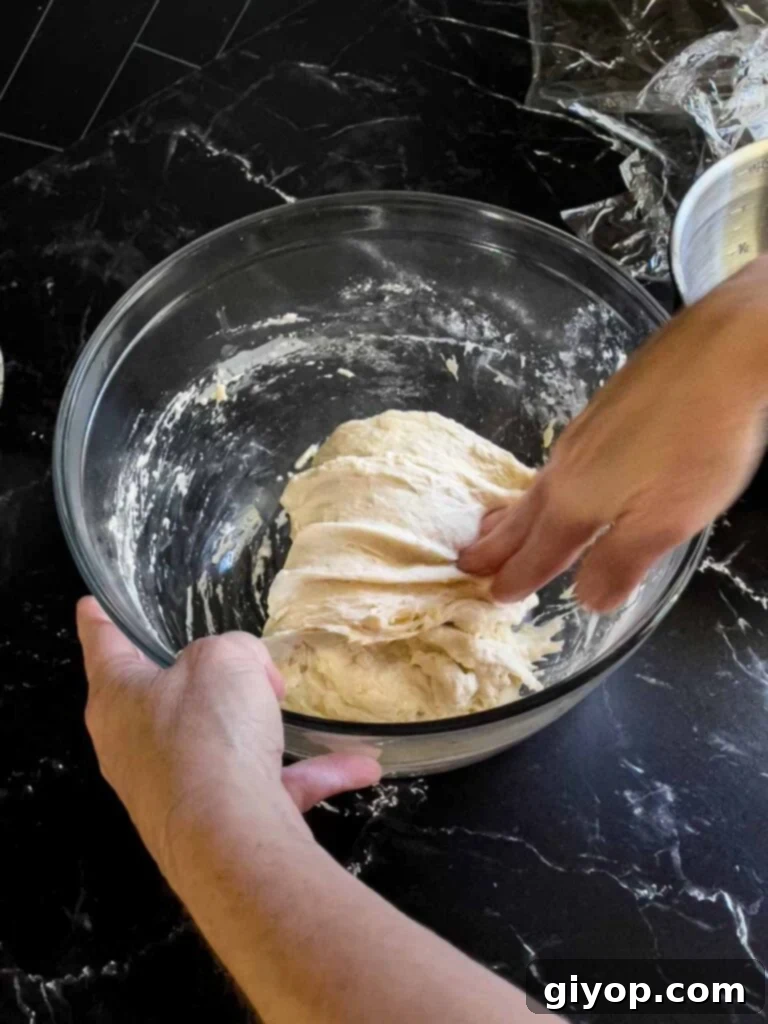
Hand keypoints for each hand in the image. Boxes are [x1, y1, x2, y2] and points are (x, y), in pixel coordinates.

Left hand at [78, 597, 380, 868]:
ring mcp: (173, 791)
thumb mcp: (225, 660)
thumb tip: (249, 677)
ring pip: (220, 744)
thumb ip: (234, 651)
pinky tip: (358, 765)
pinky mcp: (213, 825)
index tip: (92, 603)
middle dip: (207, 678)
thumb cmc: (208, 733)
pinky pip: (263, 786)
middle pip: (165, 698)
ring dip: (266, 729)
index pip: (103, 645)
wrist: (231, 842)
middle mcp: (134, 747)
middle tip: (237, 662)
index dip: (100, 618)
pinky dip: (306, 774)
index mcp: (118, 699)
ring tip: (296, 709)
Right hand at [459, 258, 767, 611]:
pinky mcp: (598, 414)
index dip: (517, 578)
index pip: (537, 553)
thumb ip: (620, 563)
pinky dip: (535, 487)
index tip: (493, 595)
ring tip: (490, 526)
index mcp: (573, 503)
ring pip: (533, 488)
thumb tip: (586, 600)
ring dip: (509, 516)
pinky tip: (547, 483)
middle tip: (465, 562)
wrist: (720, 351)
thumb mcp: (665, 522)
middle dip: (496, 546)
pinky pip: (552, 465)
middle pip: (523, 519)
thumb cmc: (695, 442)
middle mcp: (565, 471)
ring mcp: (579, 438)